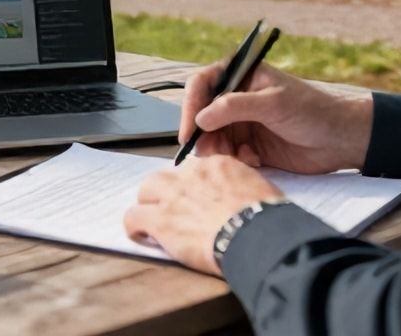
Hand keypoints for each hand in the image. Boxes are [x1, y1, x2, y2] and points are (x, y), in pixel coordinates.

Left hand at [124, 156, 284, 273]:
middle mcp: (191, 174)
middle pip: (165, 176)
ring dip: (149, 206)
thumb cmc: (267, 218)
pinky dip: (135, 226)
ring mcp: (172, 196)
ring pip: (146, 191)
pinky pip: (133, 217)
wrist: (258, 236)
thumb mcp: (260, 189)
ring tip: (155, 223)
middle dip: (166, 193)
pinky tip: (141, 235)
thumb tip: (242, 196)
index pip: (194, 169)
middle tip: (174, 212)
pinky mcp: (160, 220)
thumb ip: (243, 185)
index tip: (197, 201)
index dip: (192, 187)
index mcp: (217, 165)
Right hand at [180, 60, 373, 174]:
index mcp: (240, 75)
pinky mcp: (249, 145)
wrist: (340, 140)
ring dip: (219, 150)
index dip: (190, 107)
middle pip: (201, 114)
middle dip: (203, 134)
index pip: (201, 85)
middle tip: (209, 153)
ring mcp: (242, 122)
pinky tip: (255, 160)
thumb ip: (234, 107)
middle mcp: (236, 97)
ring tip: (239, 157)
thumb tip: (201, 118)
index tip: (189, 131)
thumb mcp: (273, 103)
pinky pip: (228, 154)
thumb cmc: (312, 111)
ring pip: (212, 137)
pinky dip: (235, 160)